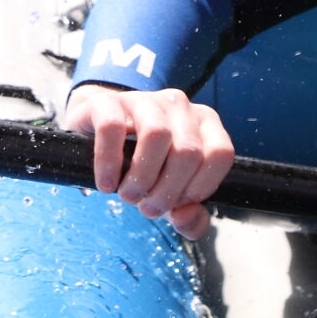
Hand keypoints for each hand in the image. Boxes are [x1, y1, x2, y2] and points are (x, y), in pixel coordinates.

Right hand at [59, 82, 234, 238]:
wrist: (96, 136)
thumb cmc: (142, 166)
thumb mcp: (171, 194)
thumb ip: (190, 217)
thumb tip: (185, 217)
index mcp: (204, 123)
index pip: (220, 154)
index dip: (199, 188)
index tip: (177, 203)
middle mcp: (179, 106)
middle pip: (188, 151)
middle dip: (166, 192)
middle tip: (146, 206)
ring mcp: (144, 100)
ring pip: (156, 135)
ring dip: (140, 179)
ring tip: (128, 195)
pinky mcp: (108, 101)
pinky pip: (113, 128)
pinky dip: (108, 164)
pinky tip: (107, 183)